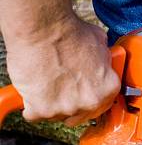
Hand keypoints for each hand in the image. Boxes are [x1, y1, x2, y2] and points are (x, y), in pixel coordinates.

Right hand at [5, 15, 119, 126]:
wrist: (44, 29)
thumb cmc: (69, 32)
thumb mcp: (100, 44)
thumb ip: (103, 62)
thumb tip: (101, 62)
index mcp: (107, 89)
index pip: (101, 105)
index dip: (88, 99)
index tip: (80, 96)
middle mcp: (90, 102)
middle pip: (79, 115)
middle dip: (70, 104)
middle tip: (61, 90)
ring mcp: (67, 108)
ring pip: (56, 115)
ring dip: (50, 103)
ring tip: (46, 83)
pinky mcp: (42, 109)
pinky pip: (34, 114)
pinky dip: (30, 104)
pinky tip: (33, 90)